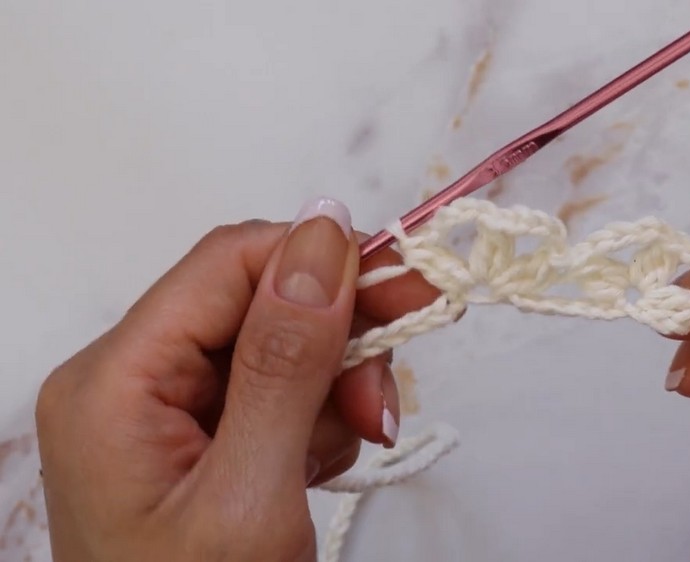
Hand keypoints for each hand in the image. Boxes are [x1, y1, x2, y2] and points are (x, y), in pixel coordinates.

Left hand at [35, 198, 439, 560]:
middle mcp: (130, 382)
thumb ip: (285, 362)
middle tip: (400, 366)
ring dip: (338, 381)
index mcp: (116, 382)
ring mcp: (164, 411)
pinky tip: (328, 457)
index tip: (406, 279)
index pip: (228, 264)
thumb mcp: (251, 494)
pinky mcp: (200, 437)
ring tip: (361, 435)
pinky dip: (320, 416)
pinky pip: (277, 390)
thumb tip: (322, 235)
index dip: (322, 259)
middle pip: (257, 301)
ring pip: (278, 345)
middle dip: (339, 334)